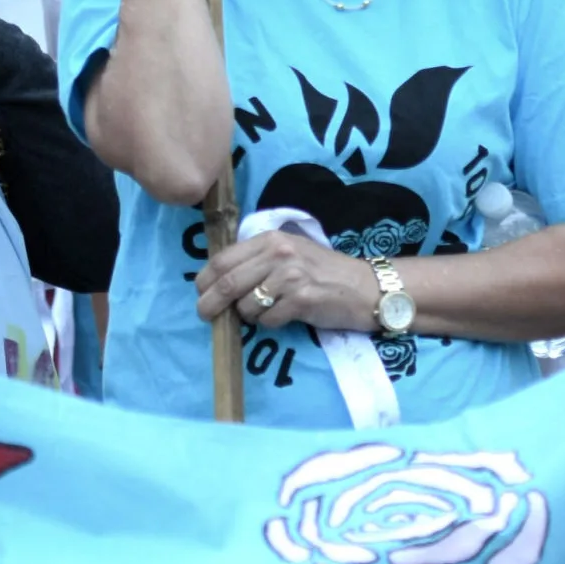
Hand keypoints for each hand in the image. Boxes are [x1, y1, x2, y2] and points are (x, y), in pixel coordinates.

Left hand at [192, 226, 371, 334]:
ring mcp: (290, 277)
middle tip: (205, 315)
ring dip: (248, 316)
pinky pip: (268, 320)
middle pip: (228, 283)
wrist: (365, 287)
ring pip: (247, 306)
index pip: (224, 259)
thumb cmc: (324, 272)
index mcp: (271, 239)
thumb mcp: (290, 254)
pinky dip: (270, 324)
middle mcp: (279, 254)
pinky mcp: (301, 300)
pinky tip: (286, 316)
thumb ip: (258, 260)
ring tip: (265, 312)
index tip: (200, 293)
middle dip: (210, 303)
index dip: (205, 279)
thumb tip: (218, 280)